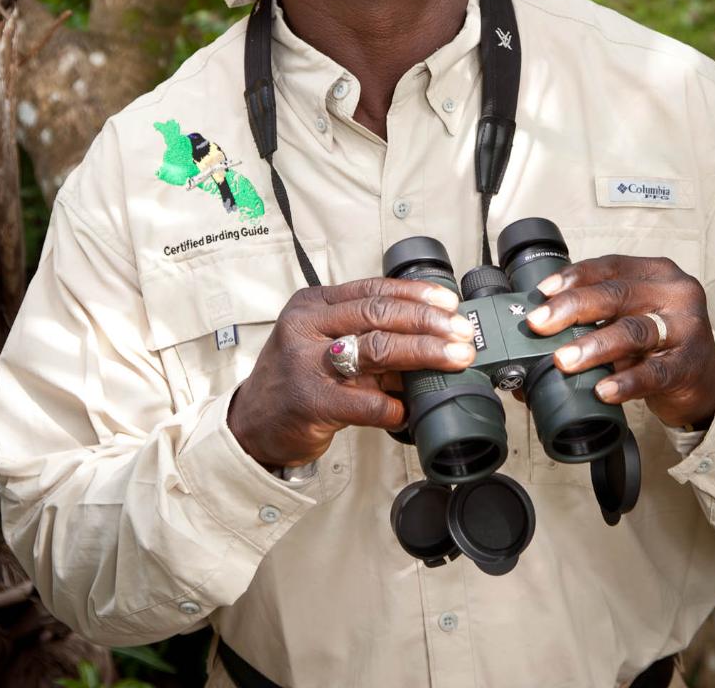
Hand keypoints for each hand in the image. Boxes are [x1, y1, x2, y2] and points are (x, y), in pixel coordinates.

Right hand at [228, 277, 474, 467]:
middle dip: (428, 323)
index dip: (416, 295)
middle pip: (379, 315)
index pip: (373, 289)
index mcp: (313, 305)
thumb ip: (367, 336)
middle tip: (462, 334)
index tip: (449, 304)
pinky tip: (407, 409)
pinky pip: (364, 401)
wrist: (252, 423)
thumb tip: (431, 337)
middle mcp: (307, 326)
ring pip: (376, 349)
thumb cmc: (297, 379)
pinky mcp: (310, 401)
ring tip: (454, 360)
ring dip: (423, 354)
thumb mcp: (324, 343)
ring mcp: (306, 363)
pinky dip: (393, 405)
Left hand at [525, 255, 714, 428]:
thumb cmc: (659, 341)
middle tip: (539, 325)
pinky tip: (602, 390)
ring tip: (563, 360)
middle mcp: (675, 293)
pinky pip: (653, 373)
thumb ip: (601, 311)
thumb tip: (544, 322)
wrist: (705, 381)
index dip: (574, 277)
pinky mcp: (690, 366)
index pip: (611, 267)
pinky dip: (625, 381)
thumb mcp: (635, 313)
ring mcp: (687, 329)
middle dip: (572, 309)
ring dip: (593, 346)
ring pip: (633, 332)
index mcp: (657, 272)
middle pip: (617, 295)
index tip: (542, 292)